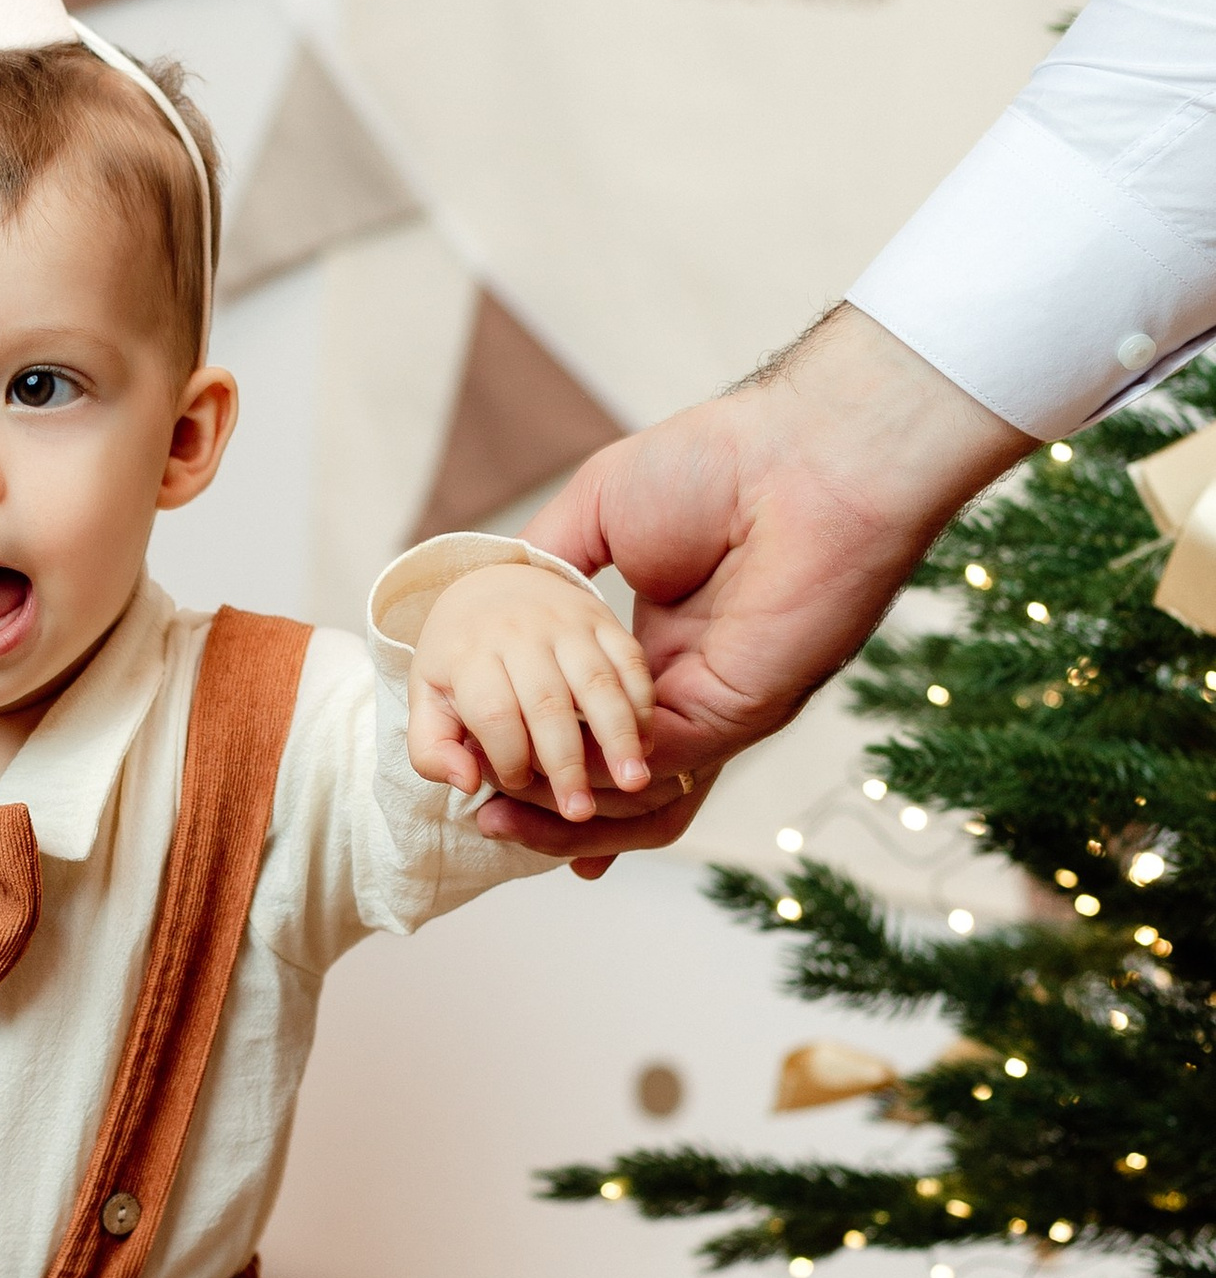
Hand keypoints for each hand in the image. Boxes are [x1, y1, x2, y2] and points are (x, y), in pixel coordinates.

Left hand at [408, 560, 656, 825]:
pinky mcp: (602, 618)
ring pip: (597, 682)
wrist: (491, 585)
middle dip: (567, 763)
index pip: (494, 714)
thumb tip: (465, 783)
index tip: (518, 785)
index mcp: (469, 655)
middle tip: (580, 813)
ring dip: (619, 736)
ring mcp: (565, 623)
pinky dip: (642, 701)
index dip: (509, 759)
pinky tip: (646, 742)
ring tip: (633, 782)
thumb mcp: (428, 700)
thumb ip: (431, 749)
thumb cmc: (460, 658)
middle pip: (547, 704)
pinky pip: (629, 659)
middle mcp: (519, 633)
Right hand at [495, 309, 1029, 849]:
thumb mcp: (595, 509)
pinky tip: (547, 779)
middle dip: (545, 816)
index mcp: (658, 652)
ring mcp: (716, 710)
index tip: (478, 778)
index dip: (540, 764)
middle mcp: (686, 691)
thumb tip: (488, 603)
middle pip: (614, 785)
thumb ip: (544, 566)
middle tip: (482, 817)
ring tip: (499, 816)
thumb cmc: (714, 464)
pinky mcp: (738, 714)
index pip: (594, 734)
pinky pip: (662, 773)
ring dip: (567, 821)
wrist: (799, 455)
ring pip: (638, 800)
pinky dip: (604, 786)